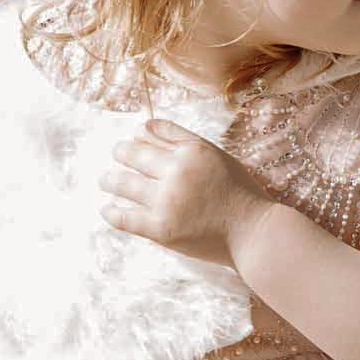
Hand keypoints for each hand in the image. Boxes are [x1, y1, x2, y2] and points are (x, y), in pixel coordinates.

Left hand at [99, 120, 270, 266]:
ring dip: (109, 180)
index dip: (136, 136)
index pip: (150, 133)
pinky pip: (124, 218)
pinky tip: (107, 210)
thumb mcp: (215, 155)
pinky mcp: (161, 230)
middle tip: (115, 155)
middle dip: (120, 153)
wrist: (253, 233)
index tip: (132, 141)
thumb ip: (181, 139)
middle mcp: (177, 172)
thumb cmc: (238, 192)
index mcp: (192, 150)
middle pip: (132, 155)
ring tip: (106, 180)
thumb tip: (143, 126)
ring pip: (123, 183)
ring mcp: (167, 202)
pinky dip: (111, 212)